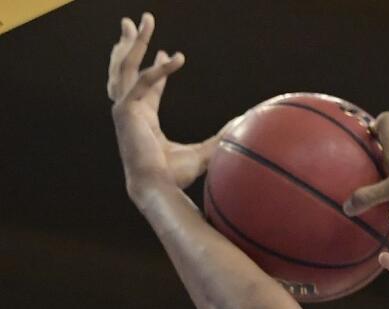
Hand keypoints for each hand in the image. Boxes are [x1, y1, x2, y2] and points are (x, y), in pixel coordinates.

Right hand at [108, 13, 229, 196]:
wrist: (158, 189)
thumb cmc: (175, 177)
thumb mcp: (204, 153)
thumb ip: (221, 136)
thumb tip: (245, 125)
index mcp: (142, 119)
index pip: (147, 87)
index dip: (156, 70)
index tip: (165, 52)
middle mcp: (130, 111)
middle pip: (126, 69)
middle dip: (131, 44)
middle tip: (134, 21)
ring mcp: (124, 110)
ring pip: (125, 67)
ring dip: (134, 43)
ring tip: (141, 21)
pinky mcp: (126, 112)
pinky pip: (143, 82)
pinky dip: (159, 70)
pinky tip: (176, 57)